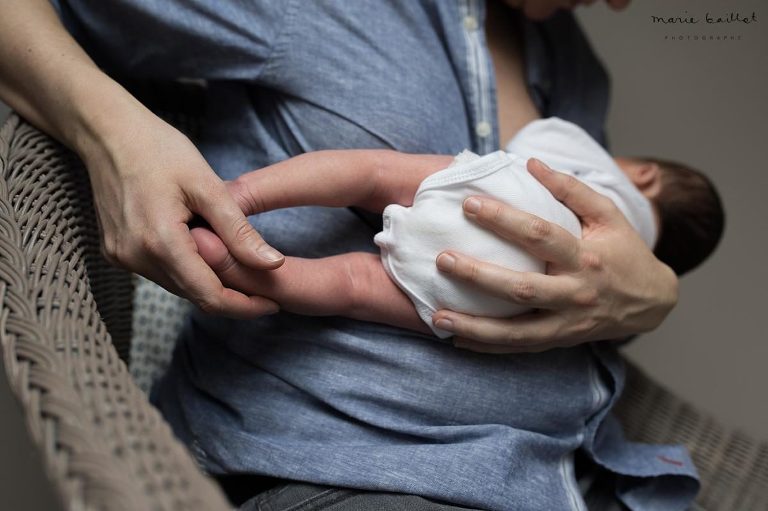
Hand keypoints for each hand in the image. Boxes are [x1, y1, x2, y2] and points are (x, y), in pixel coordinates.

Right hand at [83, 109, 284, 316]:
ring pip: (179, 285)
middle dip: (232, 295)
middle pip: (195, 294)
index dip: (245, 306)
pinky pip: (162, 272)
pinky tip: (206, 248)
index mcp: (160, 242)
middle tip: (265, 286)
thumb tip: (272, 264)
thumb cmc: (159, 149)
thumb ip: (239, 231)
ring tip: (238, 262)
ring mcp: (123, 257)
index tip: (273, 304)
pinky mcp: (117, 252)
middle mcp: (136, 258)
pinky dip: (188, 268)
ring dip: (210, 280)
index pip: (210, 296)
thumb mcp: (208, 186)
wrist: (107, 132)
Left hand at [431, 158, 677, 352]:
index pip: (540, 235)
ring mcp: (567, 323)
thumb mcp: (608, 215)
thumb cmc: (624, 251)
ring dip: (475, 326)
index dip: (504, 219)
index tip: (469, 204)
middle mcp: (576, 293)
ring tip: (437, 317)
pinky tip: (457, 339)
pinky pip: (519, 347)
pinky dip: (487, 346)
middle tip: (443, 259)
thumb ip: (570, 189)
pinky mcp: (560, 340)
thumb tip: (531, 163)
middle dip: (479, 275)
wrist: (652, 302)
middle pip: (523, 288)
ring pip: (517, 331)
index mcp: (586, 257)